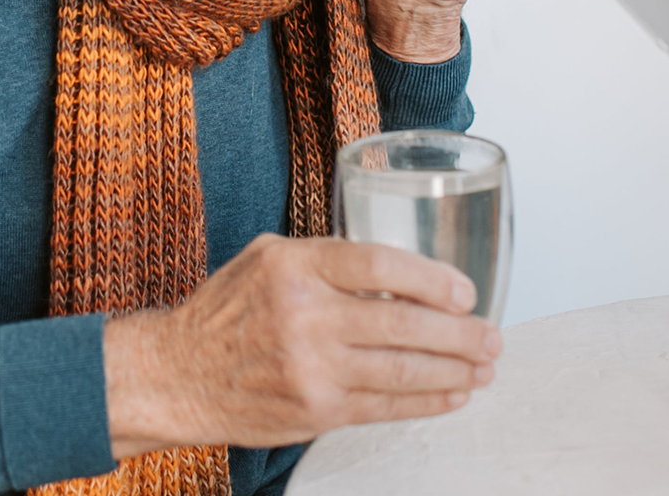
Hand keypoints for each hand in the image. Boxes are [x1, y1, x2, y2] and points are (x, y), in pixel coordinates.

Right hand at [102, 234, 501, 455]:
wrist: (177, 375)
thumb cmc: (227, 312)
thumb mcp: (268, 259)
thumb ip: (329, 259)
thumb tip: (400, 269)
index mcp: (296, 266)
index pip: (382, 266)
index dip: (433, 279)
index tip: (464, 291)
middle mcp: (305, 315)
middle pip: (403, 322)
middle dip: (460, 333)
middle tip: (491, 336)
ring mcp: (312, 368)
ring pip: (402, 370)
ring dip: (454, 370)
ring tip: (484, 366)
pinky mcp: (315, 410)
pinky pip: (385, 407)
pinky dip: (427, 402)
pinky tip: (452, 394)